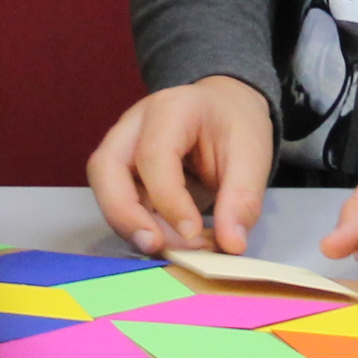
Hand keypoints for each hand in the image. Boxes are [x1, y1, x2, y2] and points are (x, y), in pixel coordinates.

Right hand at [87, 76, 271, 256]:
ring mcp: (123, 146)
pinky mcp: (124, 171)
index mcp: (171, 108)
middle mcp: (135, 123)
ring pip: (105, 188)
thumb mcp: (253, 156)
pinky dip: (139, 226)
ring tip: (172, 249)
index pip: (154, 155)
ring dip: (131, 225)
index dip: (169, 199)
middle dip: (125, 214)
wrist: (226, 109)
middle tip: (156, 246)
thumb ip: (242, 199)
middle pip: (105, 167)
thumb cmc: (236, 126)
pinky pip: (119, 201)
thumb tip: (232, 245)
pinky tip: (170, 241)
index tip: (193, 234)